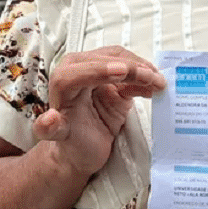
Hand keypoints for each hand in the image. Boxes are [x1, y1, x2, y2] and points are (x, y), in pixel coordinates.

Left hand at [33, 46, 165, 177]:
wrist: (82, 148)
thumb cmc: (70, 141)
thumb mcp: (59, 137)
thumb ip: (51, 129)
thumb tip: (48, 120)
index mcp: (63, 80)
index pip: (82, 69)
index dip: (102, 69)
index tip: (121, 72)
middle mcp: (80, 69)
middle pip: (107, 60)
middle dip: (131, 67)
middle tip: (151, 77)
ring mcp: (100, 73)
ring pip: (123, 61)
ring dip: (142, 70)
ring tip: (159, 82)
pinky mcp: (116, 82)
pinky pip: (133, 75)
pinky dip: (145, 78)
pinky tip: (156, 87)